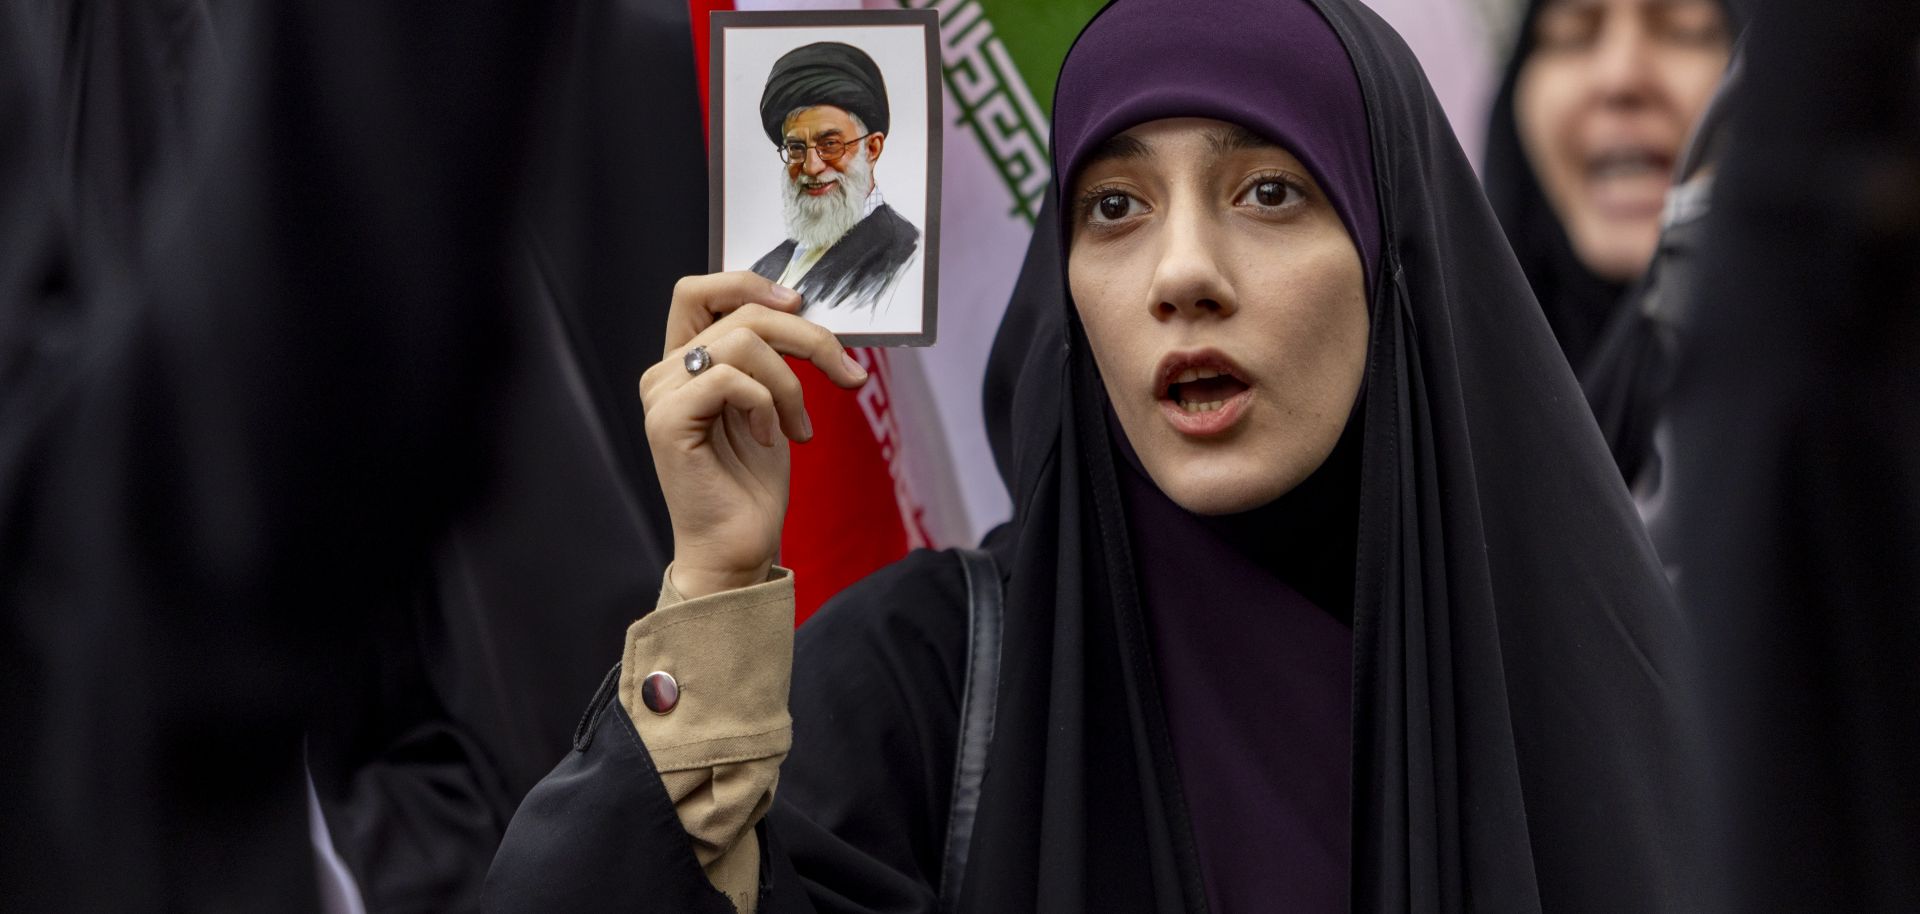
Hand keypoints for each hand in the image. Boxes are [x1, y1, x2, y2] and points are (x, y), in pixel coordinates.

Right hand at [640, 272, 868, 597]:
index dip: (748, 282)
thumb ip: (770, 357)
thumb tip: (805, 310)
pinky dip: (767, 405)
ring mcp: (660, 396)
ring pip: (742, 340)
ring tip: (798, 427)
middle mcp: (664, 373)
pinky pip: (730, 378)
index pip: (698, 290)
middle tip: (846, 373)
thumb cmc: (752, 484)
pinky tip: (771, 438)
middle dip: (808, 338)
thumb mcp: (771, 405)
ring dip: (791, 383)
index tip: (799, 306)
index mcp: (683, 363)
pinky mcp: (666, 421)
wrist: (738, 548)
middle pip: (741, 311)